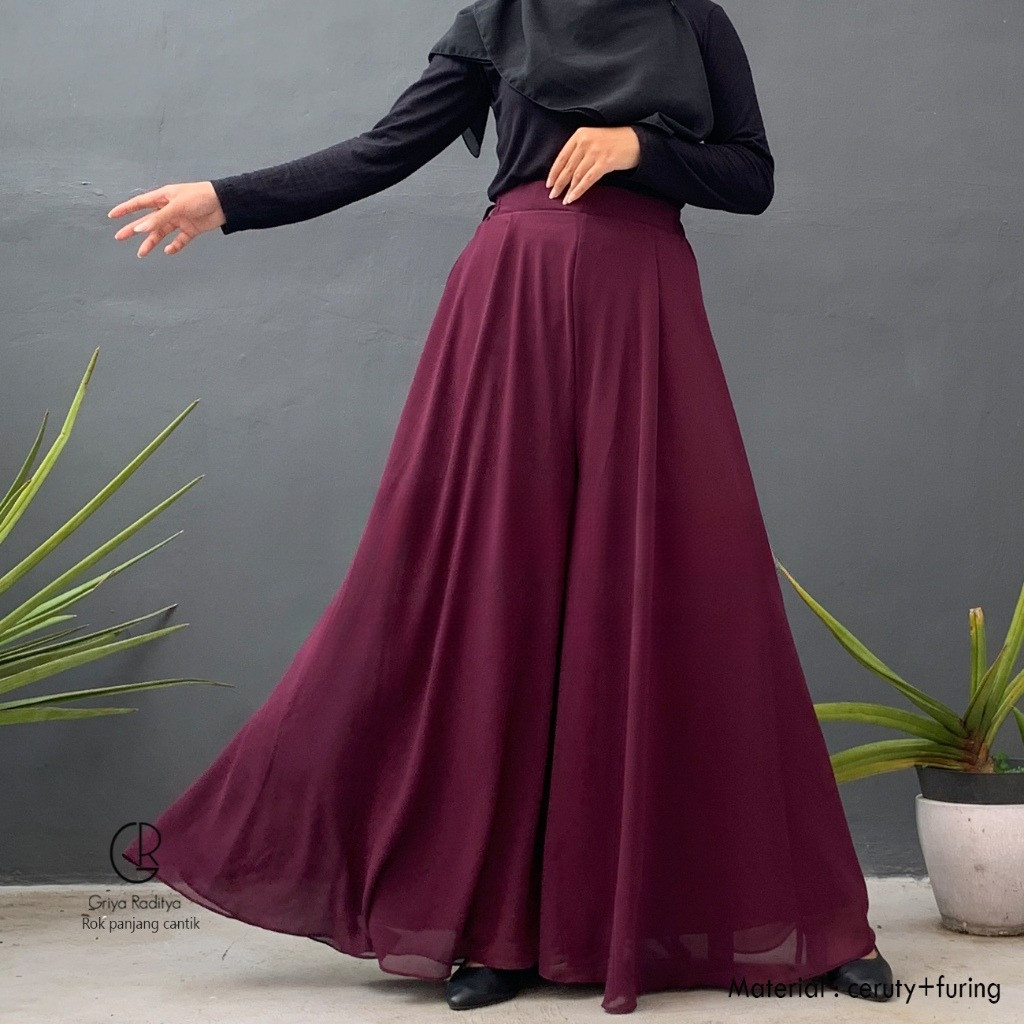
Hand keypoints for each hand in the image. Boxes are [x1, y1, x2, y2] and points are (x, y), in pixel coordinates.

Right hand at [107, 181, 226, 257]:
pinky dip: (174, 246)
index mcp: (163, 197)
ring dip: (151, 242)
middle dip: (133, 229)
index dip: (126, 209)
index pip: (139, 204)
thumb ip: (159, 219)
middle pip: (148, 221)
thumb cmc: (200, 197)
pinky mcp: (191, 229)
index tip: (112, 215)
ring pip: (161, 232)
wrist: (224, 203)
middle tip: (120, 237)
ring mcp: (180, 219)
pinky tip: (168, 251)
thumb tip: (140, 229)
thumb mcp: (177, 206)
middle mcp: (169, 209)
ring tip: (141, 253)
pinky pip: (180, 240)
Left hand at [546, 126, 640, 204]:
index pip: (562, 156)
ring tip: (563, 199)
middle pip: (567, 167)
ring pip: (576, 175)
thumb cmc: (614, 142)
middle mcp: (586, 142)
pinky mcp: (605, 162)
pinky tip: (573, 198)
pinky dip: (578, 190)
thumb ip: (579, 151)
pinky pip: (587, 180)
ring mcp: (595, 152)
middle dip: (558, 183)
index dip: (554, 172)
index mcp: (580, 135)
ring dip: (568, 189)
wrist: (636, 141)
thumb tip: (565, 171)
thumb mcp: (593, 140)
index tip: (548, 184)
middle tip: (552, 195)